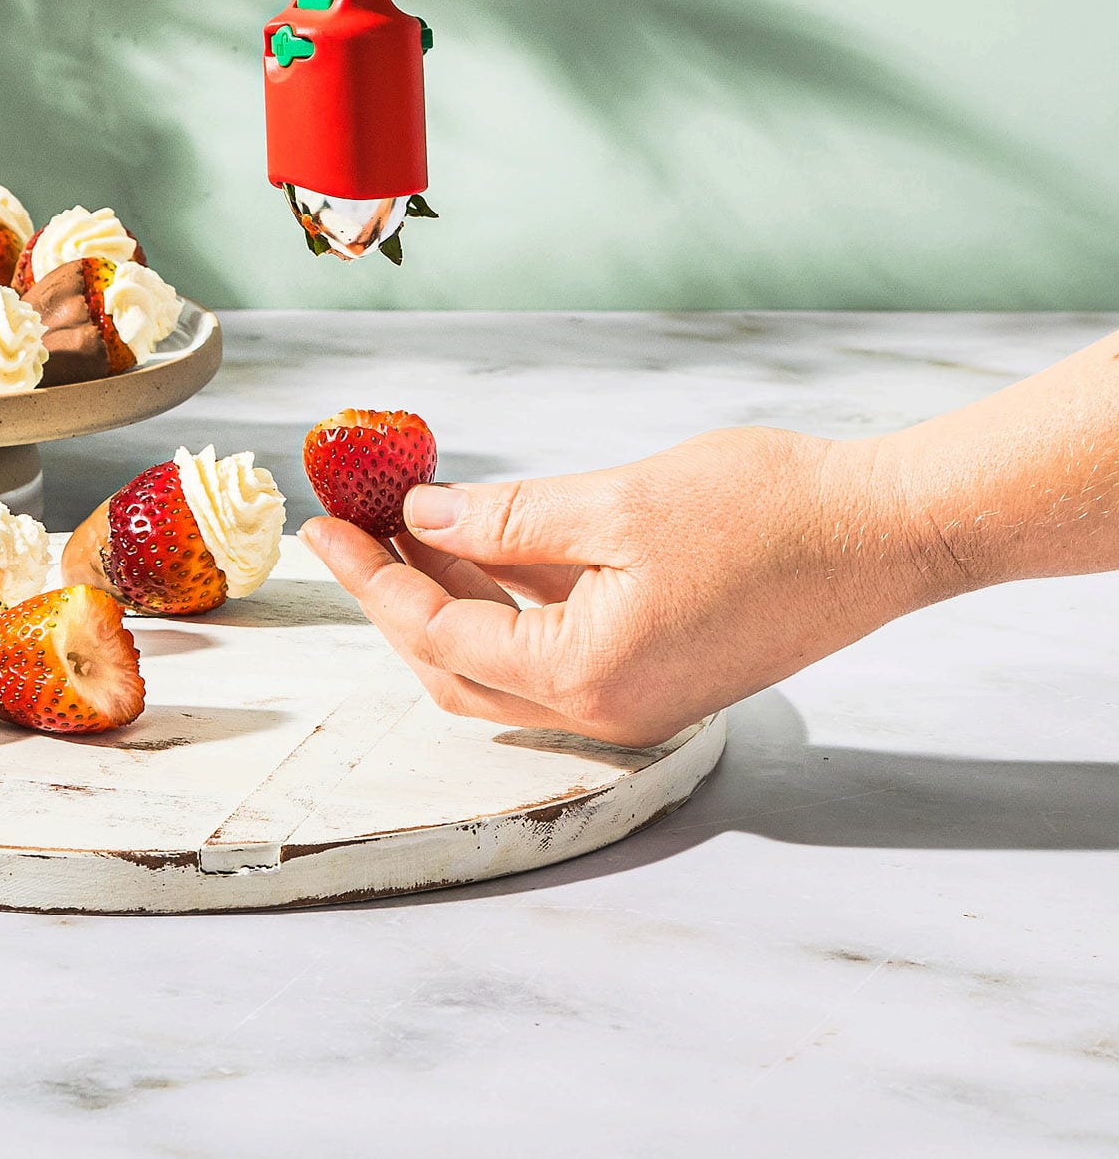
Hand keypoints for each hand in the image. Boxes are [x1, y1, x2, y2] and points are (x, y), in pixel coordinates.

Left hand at [300, 425, 942, 745]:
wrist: (884, 532)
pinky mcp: (656, 668)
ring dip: (446, 593)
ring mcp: (632, 694)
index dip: (372, 579)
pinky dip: (502, 596)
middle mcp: (603, 706)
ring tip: (398, 519)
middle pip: (456, 664)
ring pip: (501, 658)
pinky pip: (550, 644)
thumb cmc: (767, 513)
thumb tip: (424, 522)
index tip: (325, 527)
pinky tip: (474, 535)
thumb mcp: (616, 503)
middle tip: (348, 526)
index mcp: (585, 675)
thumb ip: (508, 522)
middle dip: (394, 595)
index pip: (437, 635)